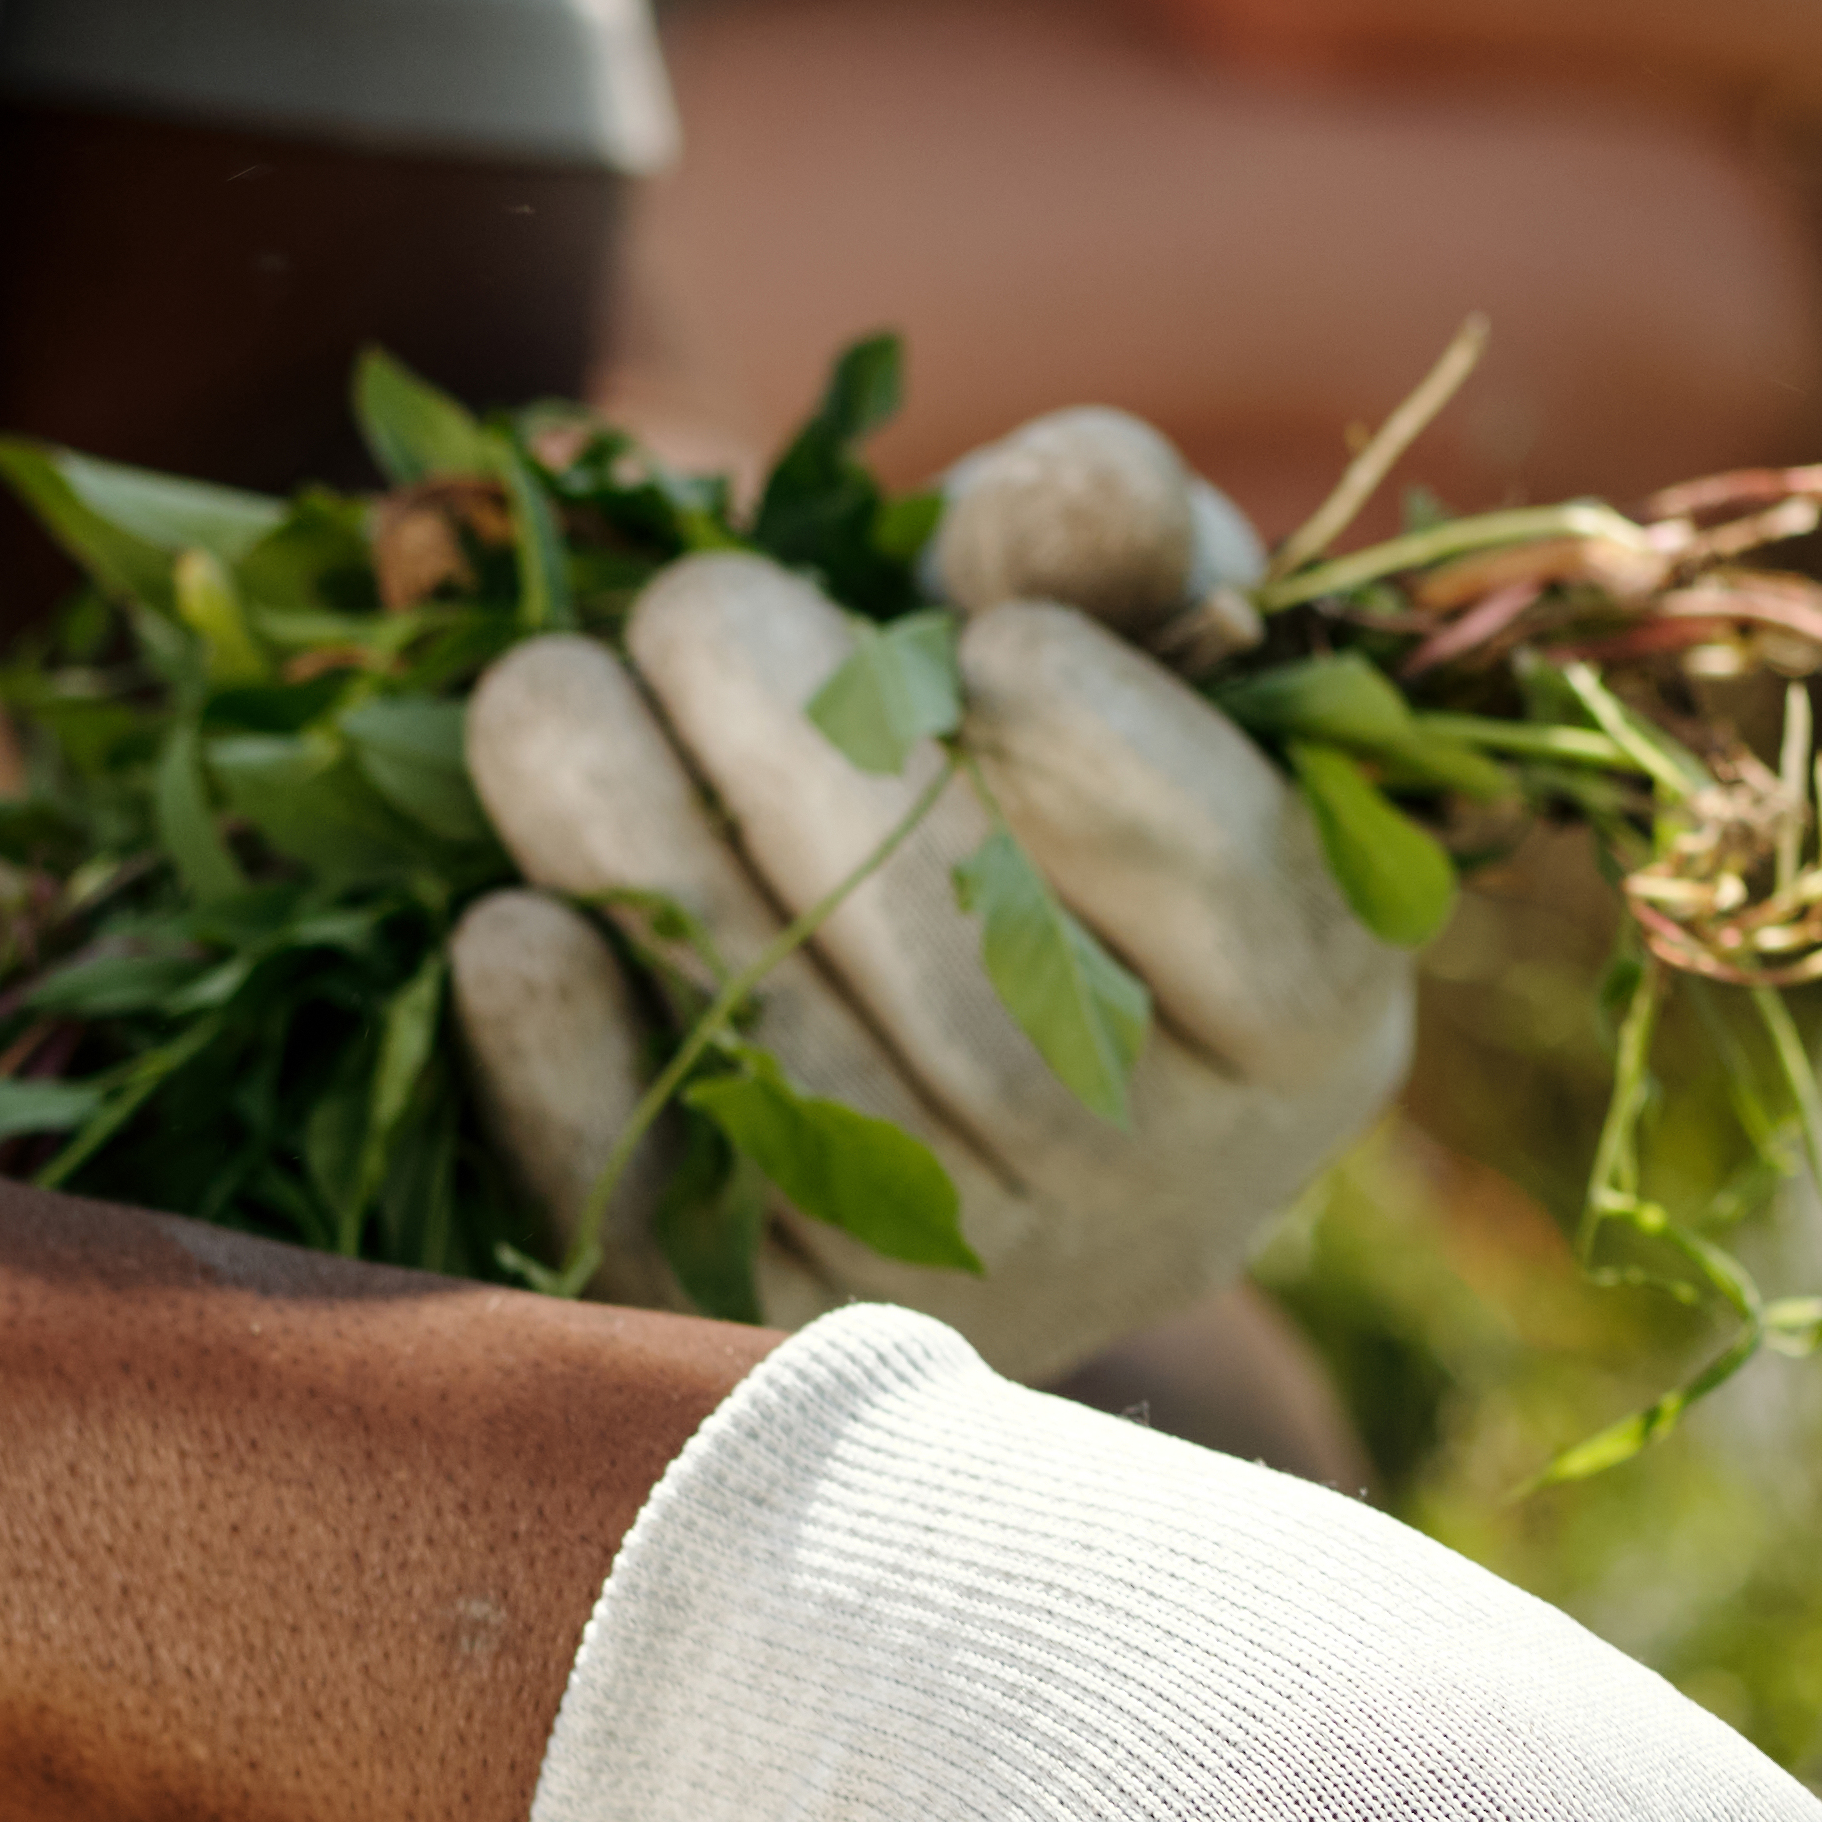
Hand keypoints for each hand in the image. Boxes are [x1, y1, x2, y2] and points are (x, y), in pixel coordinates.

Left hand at [440, 413, 1393, 1379]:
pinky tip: (514, 927)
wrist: (948, 1076)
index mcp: (1306, 999)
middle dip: (813, 766)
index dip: (1113, 755)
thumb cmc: (1037, 797)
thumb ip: (1110, 545)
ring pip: (809, 1088)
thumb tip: (1089, 486)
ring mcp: (981, 1280)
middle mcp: (1175, 1178)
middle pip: (987, 980)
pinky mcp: (788, 1336)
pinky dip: (575, 1076)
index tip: (988, 638)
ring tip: (541, 695)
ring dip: (650, 874)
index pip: (1234, 879)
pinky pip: (671, 1222)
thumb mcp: (1105, 642)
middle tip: (692, 605)